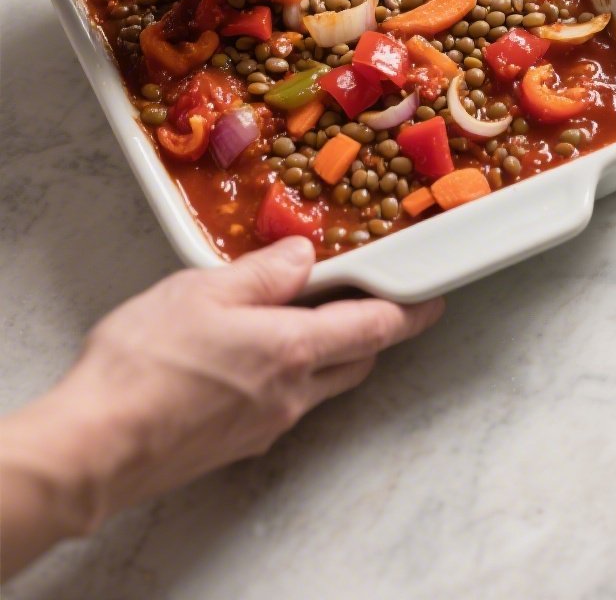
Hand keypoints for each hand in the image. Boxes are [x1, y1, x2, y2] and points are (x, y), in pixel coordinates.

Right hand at [0, 238, 442, 576]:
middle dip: (371, 332)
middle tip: (370, 302)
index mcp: (291, 349)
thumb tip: (304, 256)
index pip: (373, 328)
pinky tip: (250, 359)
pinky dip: (287, 377)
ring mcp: (265, 427)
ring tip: (301, 322)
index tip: (431, 299)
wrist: (95, 448)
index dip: (409, 311)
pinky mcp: (237, 446)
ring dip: (327, 355)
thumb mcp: (201, 291)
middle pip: (355, 362)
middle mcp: (291, 395)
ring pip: (320, 386)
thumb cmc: (143, 364)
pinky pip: (283, 406)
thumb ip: (261, 273)